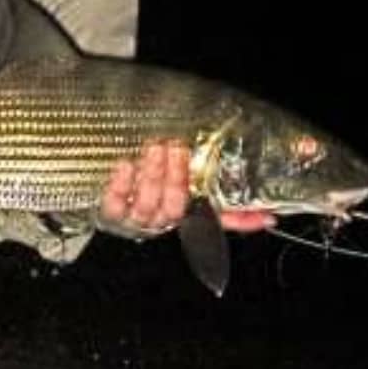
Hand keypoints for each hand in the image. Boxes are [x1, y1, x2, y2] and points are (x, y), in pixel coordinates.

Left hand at [100, 139, 276, 234]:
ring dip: (153, 175)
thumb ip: (202, 166)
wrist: (101, 190)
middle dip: (177, 178)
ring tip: (154, 147)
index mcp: (184, 211)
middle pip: (176, 207)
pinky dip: (122, 185)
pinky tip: (125, 165)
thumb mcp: (173, 169)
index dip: (243, 221)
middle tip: (176, 147)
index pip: (219, 219)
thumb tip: (240, 167)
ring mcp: (137, 220)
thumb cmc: (141, 176)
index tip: (266, 216)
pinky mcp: (112, 215)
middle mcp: (163, 220)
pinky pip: (117, 206)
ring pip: (149, 206)